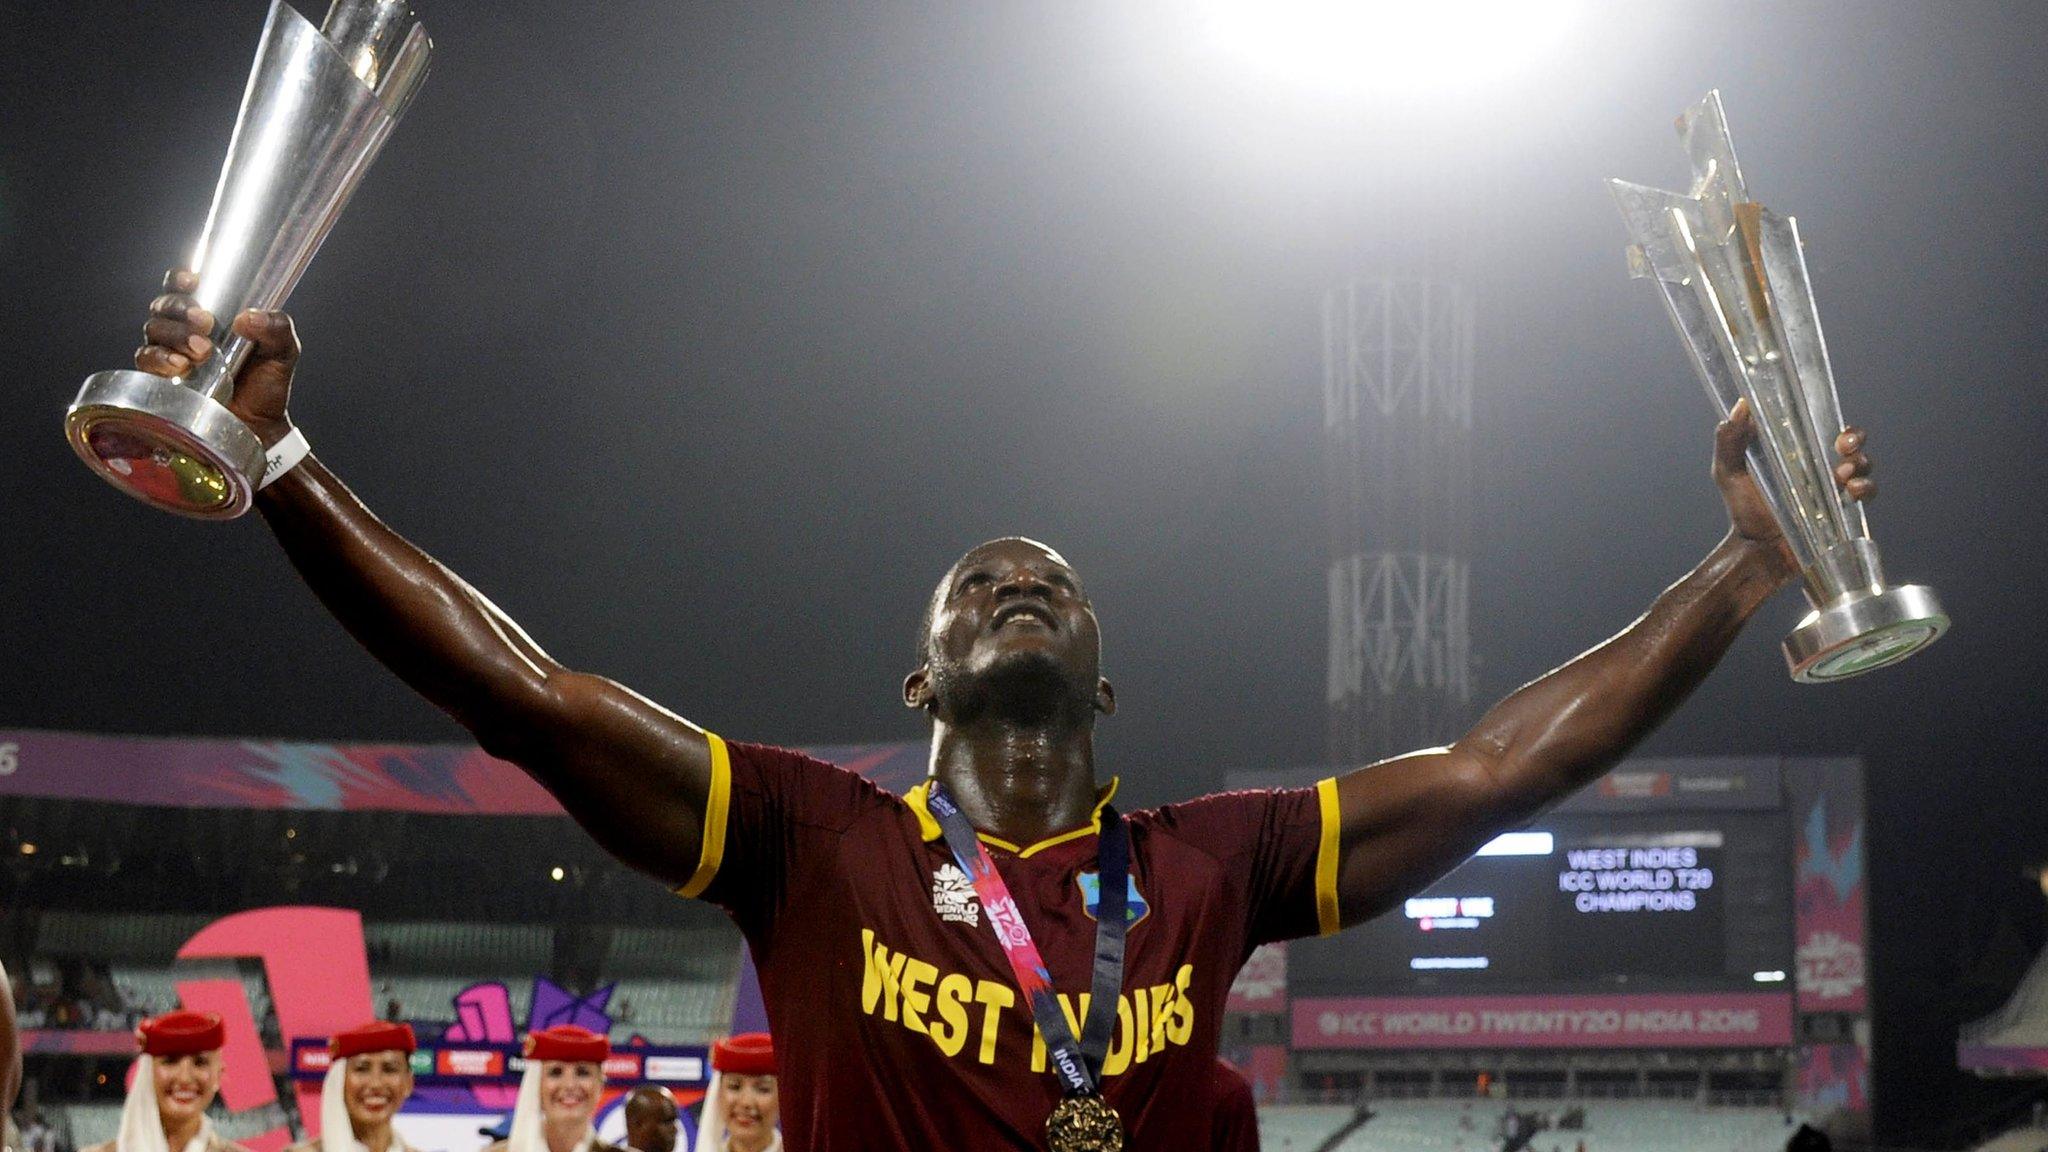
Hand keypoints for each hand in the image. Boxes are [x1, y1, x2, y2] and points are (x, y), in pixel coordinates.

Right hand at [137, 268, 300, 444]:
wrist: (261, 426)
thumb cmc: (267, 383)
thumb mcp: (283, 351)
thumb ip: (277, 328)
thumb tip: (249, 317)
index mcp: (211, 315)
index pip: (184, 287)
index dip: (180, 279)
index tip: (192, 281)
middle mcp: (184, 330)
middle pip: (164, 305)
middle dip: (181, 309)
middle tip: (206, 322)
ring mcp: (170, 353)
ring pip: (153, 329)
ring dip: (175, 335)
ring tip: (203, 351)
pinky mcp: (162, 379)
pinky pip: (146, 360)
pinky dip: (160, 359)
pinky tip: (180, 366)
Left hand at [1714, 397, 1874, 580]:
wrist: (1757, 551)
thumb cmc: (1743, 511)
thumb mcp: (1729, 473)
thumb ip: (1729, 441)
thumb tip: (1740, 406)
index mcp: (1794, 453)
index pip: (1822, 426)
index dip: (1825, 418)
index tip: (1826, 422)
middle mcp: (1818, 467)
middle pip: (1851, 443)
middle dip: (1855, 439)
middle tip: (1843, 447)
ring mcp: (1832, 488)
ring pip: (1862, 465)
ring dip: (1860, 464)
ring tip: (1843, 475)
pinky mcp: (1841, 510)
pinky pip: (1867, 493)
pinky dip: (1866, 488)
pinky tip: (1852, 492)